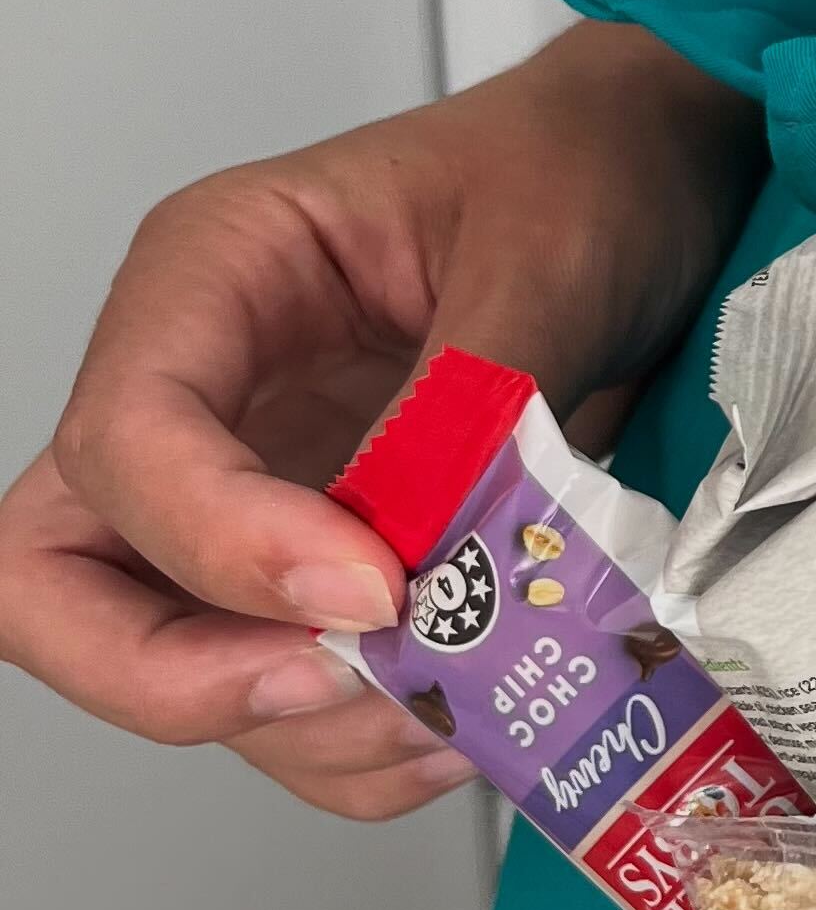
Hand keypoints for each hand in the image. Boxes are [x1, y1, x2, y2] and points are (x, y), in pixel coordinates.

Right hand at [0, 25, 761, 819]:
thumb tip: (429, 559)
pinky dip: (363, 743)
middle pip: (57, 577)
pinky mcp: (336, 559)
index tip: (371, 585)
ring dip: (298, 725)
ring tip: (449, 710)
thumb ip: (474, 408)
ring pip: (174, 660)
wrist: (662, 175)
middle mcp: (208, 391)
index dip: (221, 541)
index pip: (124, 439)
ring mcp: (260, 486)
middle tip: (335, 681)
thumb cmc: (585, 167)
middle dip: (169, 670)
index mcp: (218, 272)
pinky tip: (466, 722)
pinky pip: (292, 692)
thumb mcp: (545, 257)